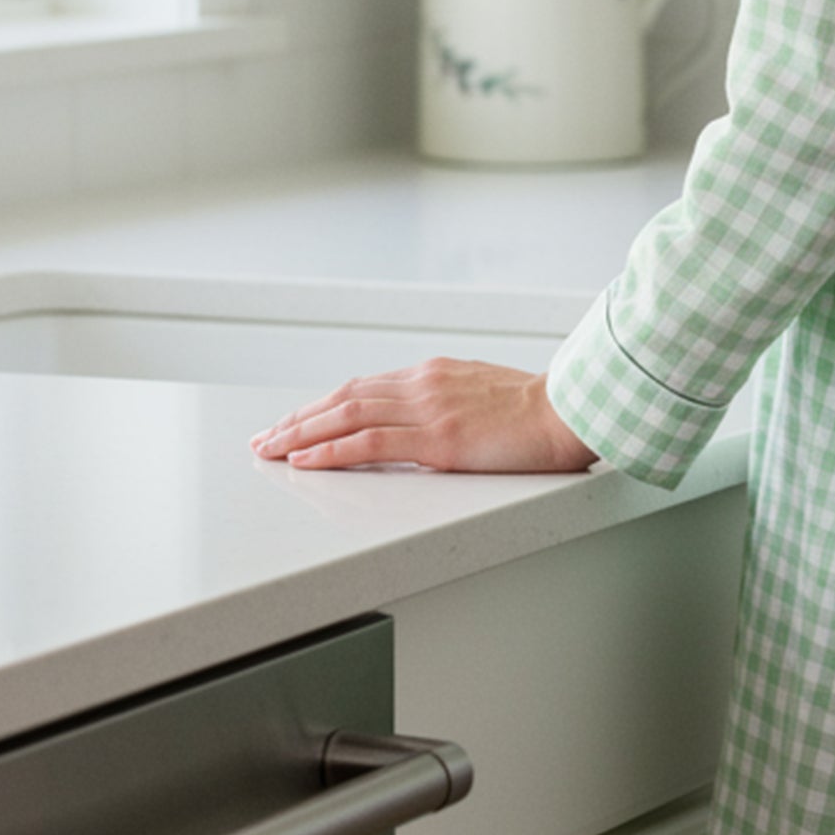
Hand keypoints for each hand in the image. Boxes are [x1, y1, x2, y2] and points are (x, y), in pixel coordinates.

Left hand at [249, 357, 598, 473]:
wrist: (569, 411)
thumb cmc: (538, 409)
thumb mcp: (484, 393)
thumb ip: (449, 400)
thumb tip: (424, 421)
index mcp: (434, 373)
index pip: (362, 387)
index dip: (322, 405)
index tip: (295, 421)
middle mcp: (424, 384)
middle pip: (344, 397)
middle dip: (299, 418)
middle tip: (265, 438)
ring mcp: (429, 409)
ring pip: (346, 415)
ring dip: (301, 434)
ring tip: (270, 450)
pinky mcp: (438, 439)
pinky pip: (370, 442)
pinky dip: (331, 450)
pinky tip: (305, 461)